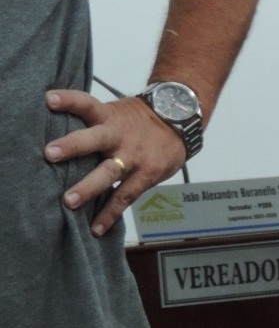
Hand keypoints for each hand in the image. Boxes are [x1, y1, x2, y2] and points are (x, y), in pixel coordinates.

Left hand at [44, 90, 187, 236]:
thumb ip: (92, 123)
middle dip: (72, 146)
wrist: (180, 123)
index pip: (87, 104)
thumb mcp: (117, 112)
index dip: (69, 100)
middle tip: (49, 154)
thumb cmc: (139, 120)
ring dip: (88, 187)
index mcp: (109, 117)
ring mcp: (134, 157)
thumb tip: (54, 135)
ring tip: (68, 201)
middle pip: (95, 139)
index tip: (49, 99)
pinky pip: (125, 196)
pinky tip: (95, 228)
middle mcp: (119, 136)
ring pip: (109, 172)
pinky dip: (110, 213)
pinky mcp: (146, 175)